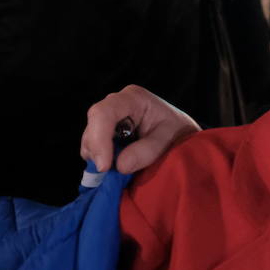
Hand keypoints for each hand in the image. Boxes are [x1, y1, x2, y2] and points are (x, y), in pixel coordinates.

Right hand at [80, 84, 199, 173]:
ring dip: (100, 157)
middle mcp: (116, 103)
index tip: (105, 166)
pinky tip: (117, 163)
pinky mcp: (104, 132)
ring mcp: (108, 118)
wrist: (180, 136)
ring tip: (121, 166)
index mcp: (133, 98)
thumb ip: (147, 151)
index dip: (99, 140)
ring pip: (90, 139)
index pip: (104, 113)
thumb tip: (120, 165)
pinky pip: (93, 147)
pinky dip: (101, 159)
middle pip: (93, 126)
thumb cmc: (177, 132)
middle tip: (112, 171)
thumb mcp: (169, 139)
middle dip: (99, 151)